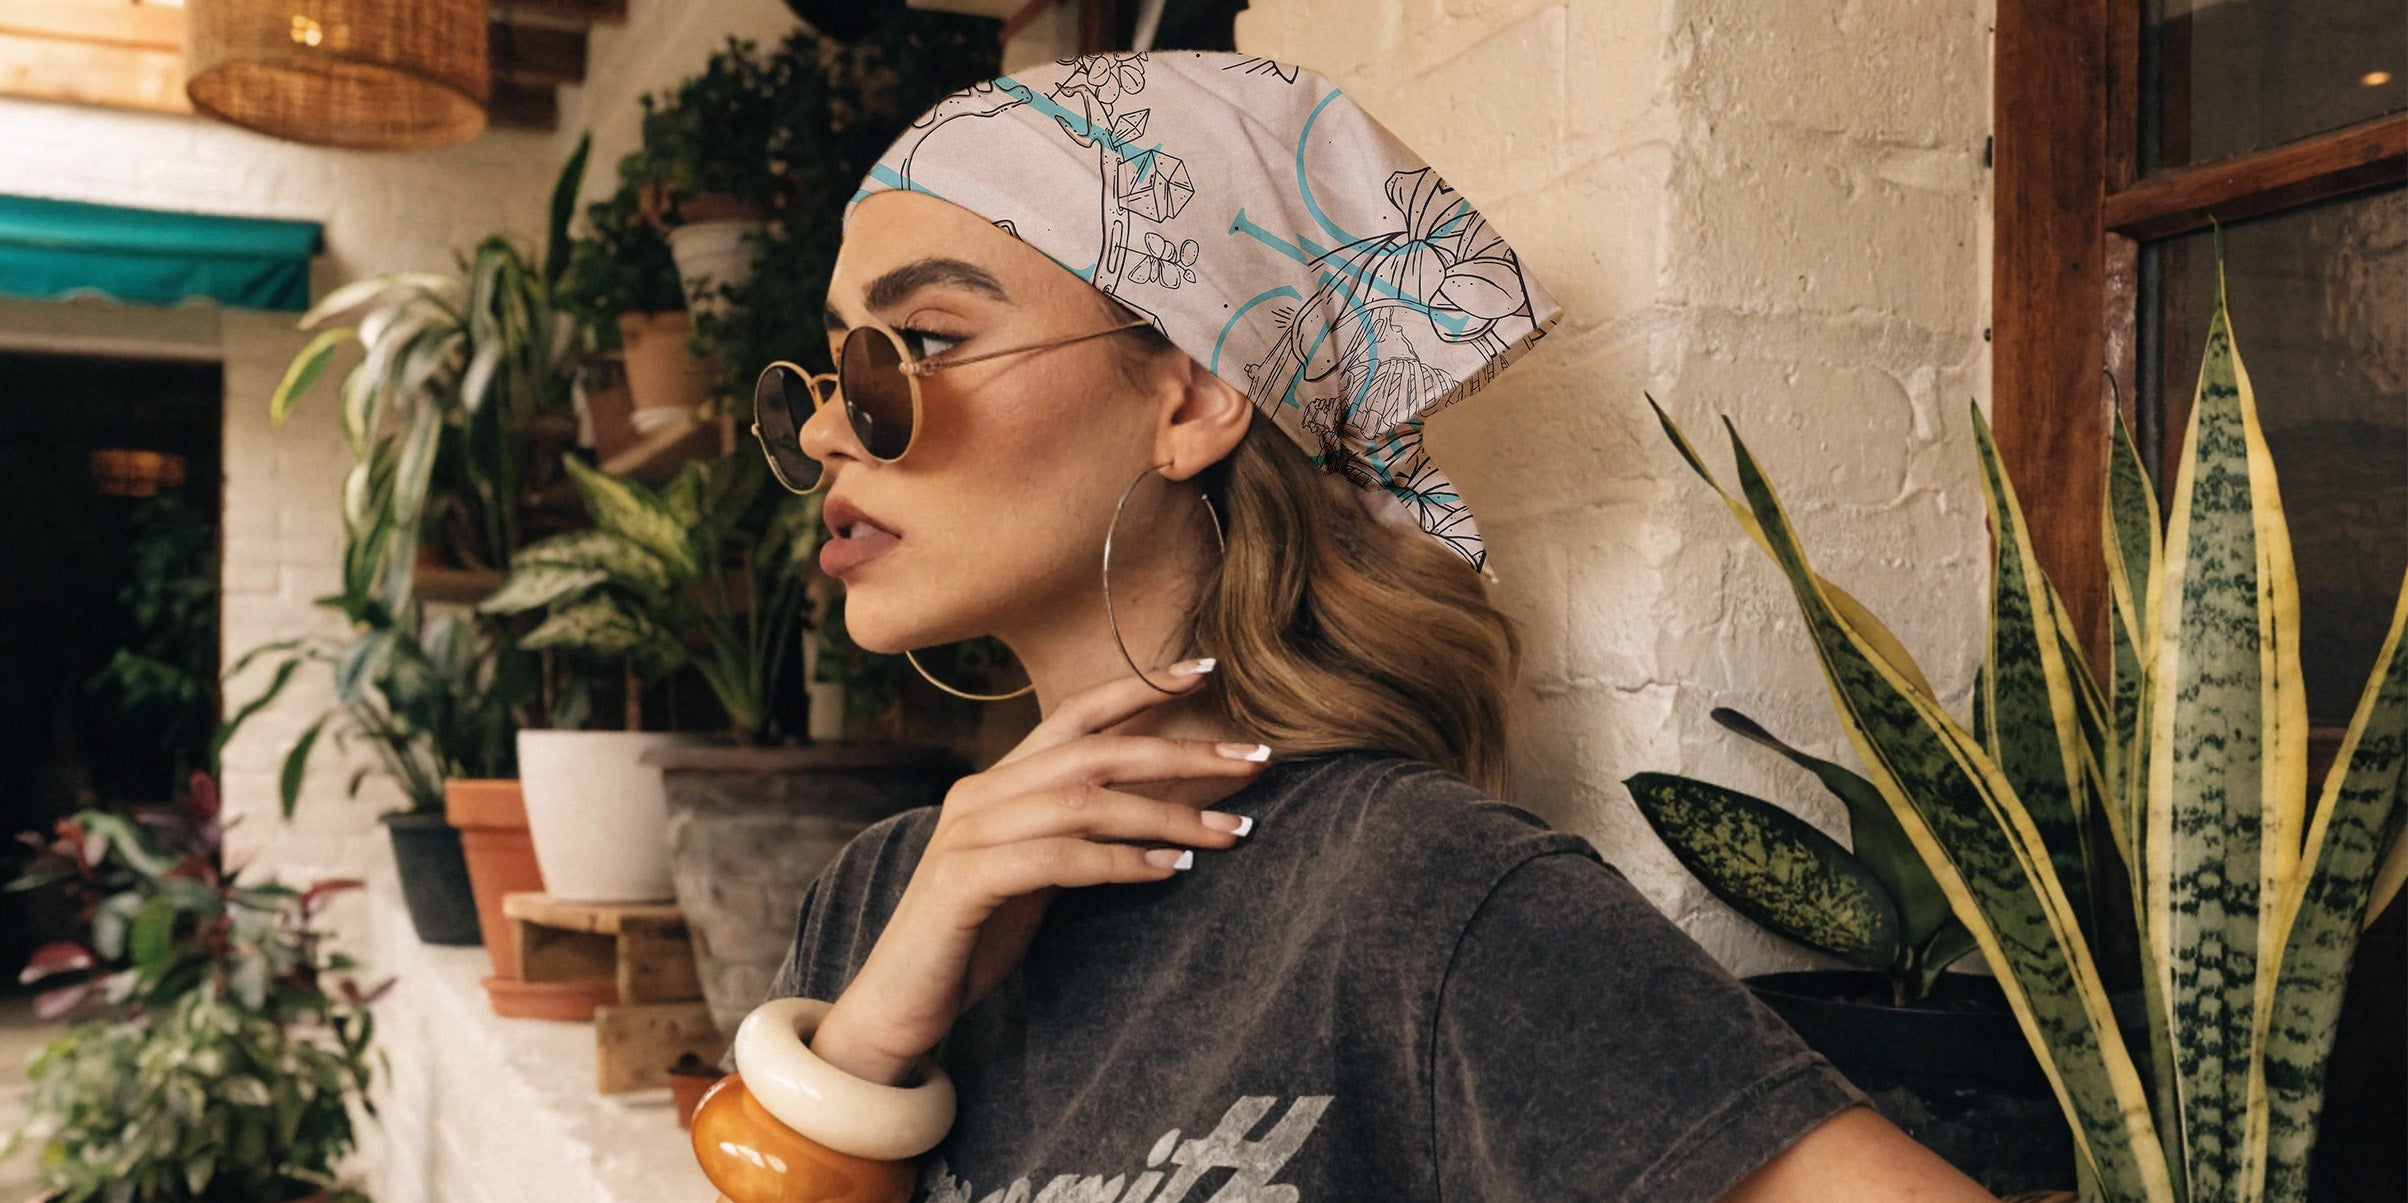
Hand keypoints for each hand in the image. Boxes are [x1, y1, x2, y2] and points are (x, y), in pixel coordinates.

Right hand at [809, 660, 1265, 1084]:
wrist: (898, 1004)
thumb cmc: (975, 937)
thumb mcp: (1036, 873)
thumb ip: (1077, 834)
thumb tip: (1159, 813)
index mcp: (999, 782)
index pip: (1074, 715)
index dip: (1139, 687)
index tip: (1207, 670)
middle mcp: (980, 794)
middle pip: (1094, 752)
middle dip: (1182, 750)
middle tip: (1255, 758)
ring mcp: (967, 835)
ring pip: (1084, 803)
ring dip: (1166, 814)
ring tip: (1230, 831)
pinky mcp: (963, 883)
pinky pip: (1057, 859)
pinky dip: (1120, 861)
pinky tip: (1169, 868)